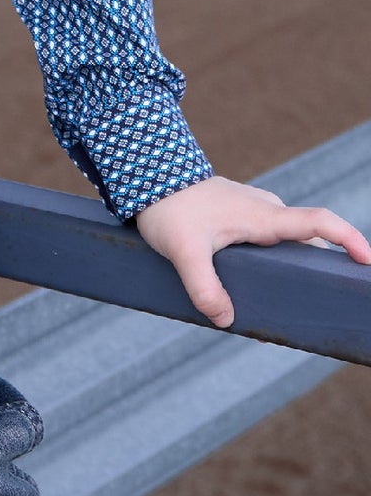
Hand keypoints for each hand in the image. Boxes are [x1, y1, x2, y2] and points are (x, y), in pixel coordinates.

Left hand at [135, 174, 370, 328]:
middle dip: (325, 267)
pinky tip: (265, 285)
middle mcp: (266, 210)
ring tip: (296, 304)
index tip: (366, 260)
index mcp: (263, 216)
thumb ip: (203, 288)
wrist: (147, 175)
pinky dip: (279, 258)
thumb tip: (227, 320)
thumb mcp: (183, 252)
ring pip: (288, 240)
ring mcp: (254, 211)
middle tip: (332, 302)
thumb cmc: (169, 209)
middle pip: (308, 240)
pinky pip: (271, 238)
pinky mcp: (241, 215)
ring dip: (298, 264)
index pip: (317, 221)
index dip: (347, 238)